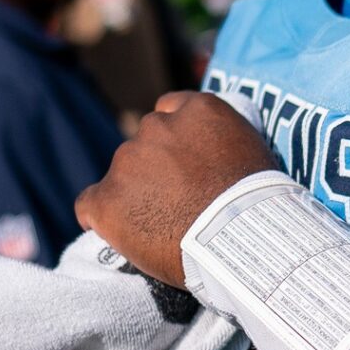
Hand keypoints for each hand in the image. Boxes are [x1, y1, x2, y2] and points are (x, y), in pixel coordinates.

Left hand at [76, 91, 276, 287]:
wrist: (243, 239)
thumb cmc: (258, 206)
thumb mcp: (251, 152)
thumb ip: (221, 141)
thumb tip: (209, 154)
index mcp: (197, 109)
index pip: (170, 110)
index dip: (175, 140)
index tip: (184, 164)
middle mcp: (156, 126)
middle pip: (145, 143)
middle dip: (156, 167)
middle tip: (178, 200)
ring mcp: (128, 161)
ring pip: (122, 175)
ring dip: (136, 193)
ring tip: (162, 225)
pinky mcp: (107, 199)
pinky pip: (90, 205)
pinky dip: (102, 217)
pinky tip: (120, 232)